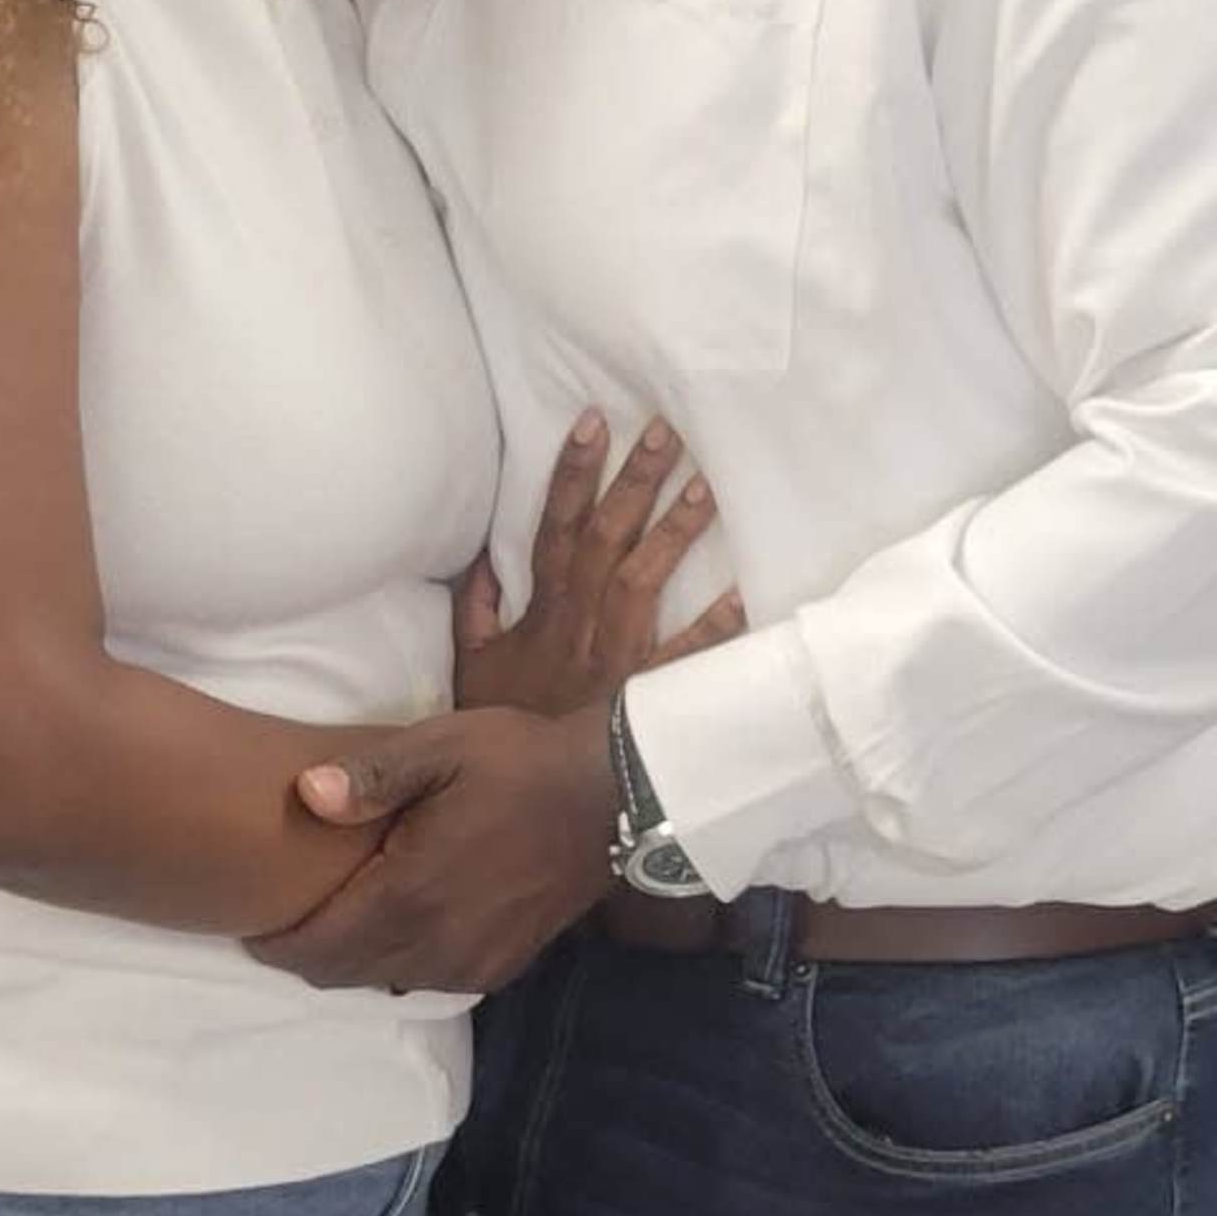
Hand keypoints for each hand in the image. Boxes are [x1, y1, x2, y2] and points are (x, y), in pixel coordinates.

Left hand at [255, 707, 616, 994]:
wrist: (615, 796)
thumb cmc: (520, 763)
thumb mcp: (441, 748)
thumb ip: (371, 776)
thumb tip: (307, 794)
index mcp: (410, 896)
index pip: (319, 947)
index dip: (276, 945)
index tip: (252, 927)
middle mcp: (436, 946)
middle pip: (344, 974)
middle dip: (307, 957)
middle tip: (284, 927)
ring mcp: (473, 962)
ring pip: (386, 981)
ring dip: (354, 962)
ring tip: (336, 925)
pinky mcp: (502, 965)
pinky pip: (431, 980)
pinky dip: (400, 963)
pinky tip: (399, 928)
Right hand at [450, 410, 743, 716]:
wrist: (520, 792)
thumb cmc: (506, 726)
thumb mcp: (474, 664)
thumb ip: (477, 608)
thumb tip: (483, 559)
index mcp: (542, 611)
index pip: (553, 527)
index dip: (571, 474)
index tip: (592, 423)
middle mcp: (578, 624)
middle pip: (604, 538)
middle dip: (632, 482)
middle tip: (665, 431)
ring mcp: (613, 657)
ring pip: (642, 580)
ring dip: (672, 532)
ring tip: (703, 485)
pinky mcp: (642, 693)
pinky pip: (681, 656)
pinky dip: (711, 627)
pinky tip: (741, 593)